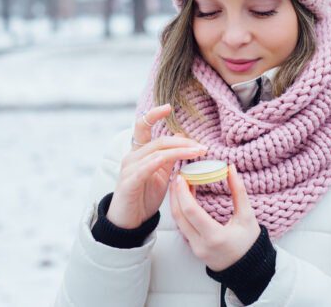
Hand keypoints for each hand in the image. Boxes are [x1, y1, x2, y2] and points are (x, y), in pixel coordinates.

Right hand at [106, 104, 208, 228]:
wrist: (128, 222)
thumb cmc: (143, 197)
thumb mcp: (160, 174)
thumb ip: (168, 156)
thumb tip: (180, 136)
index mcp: (138, 153)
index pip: (142, 127)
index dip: (153, 115)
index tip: (168, 107)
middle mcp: (131, 157)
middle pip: (159, 141)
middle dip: (183, 142)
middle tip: (202, 146)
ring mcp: (129, 169)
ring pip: (156, 152)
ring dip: (180, 151)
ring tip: (198, 153)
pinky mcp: (129, 182)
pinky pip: (147, 168)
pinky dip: (162, 161)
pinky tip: (177, 160)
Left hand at [169, 164, 260, 270]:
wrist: (249, 268)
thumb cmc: (250, 242)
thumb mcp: (247, 216)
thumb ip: (238, 191)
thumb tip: (231, 168)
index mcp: (215, 237)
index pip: (191, 212)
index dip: (183, 193)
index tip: (181, 176)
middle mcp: (201, 244)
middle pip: (179, 216)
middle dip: (175, 194)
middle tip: (177, 176)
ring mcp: (195, 248)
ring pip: (178, 222)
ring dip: (176, 202)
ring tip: (180, 184)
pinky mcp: (193, 248)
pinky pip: (182, 227)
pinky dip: (181, 211)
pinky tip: (185, 198)